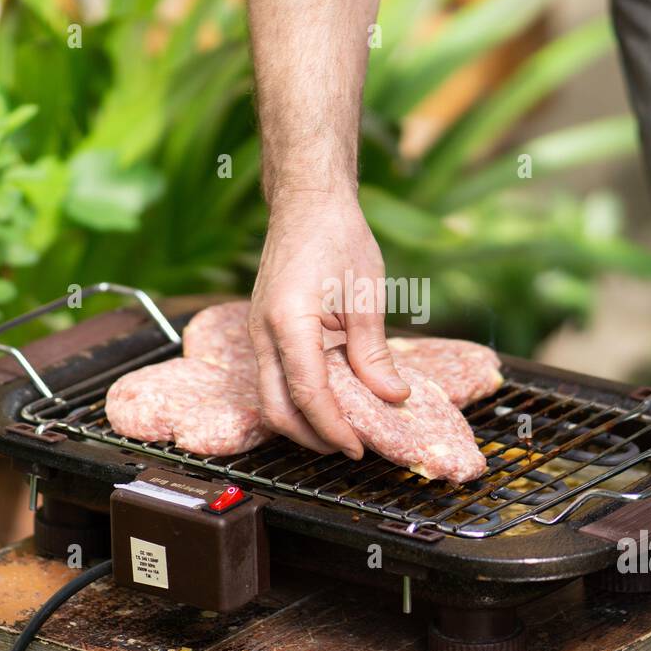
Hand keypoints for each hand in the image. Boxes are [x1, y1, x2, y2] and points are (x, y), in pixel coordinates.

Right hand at [249, 189, 409, 457]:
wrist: (307, 202)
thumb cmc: (337, 236)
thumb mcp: (366, 296)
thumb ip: (374, 353)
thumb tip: (393, 396)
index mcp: (288, 322)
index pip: (308, 394)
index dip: (333, 429)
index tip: (358, 448)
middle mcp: (263, 332)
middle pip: (276, 408)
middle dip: (311, 437)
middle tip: (349, 448)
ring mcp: (257, 332)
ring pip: (270, 397)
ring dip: (303, 421)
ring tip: (342, 430)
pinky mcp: (263, 330)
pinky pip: (274, 377)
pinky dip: (297, 398)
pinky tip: (330, 400)